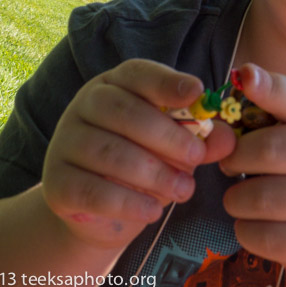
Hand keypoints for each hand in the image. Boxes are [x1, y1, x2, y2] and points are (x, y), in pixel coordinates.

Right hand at [42, 59, 235, 248]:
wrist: (99, 213)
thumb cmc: (144, 164)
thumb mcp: (175, 147)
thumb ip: (202, 139)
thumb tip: (229, 137)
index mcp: (115, 84)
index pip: (139, 74)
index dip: (167, 82)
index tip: (197, 93)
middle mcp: (85, 105)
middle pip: (124, 111)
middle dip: (167, 135)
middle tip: (197, 157)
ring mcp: (65, 142)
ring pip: (110, 153)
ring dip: (154, 174)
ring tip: (184, 191)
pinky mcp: (56, 183)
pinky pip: (93, 191)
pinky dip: (128, 203)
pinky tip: (153, 212)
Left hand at [219, 64, 285, 277]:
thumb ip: (264, 110)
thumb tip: (240, 78)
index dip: (270, 88)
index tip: (245, 77)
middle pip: (271, 149)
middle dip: (235, 158)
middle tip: (229, 164)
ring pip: (264, 198)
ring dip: (235, 199)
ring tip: (238, 198)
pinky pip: (267, 237)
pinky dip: (246, 230)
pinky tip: (252, 224)